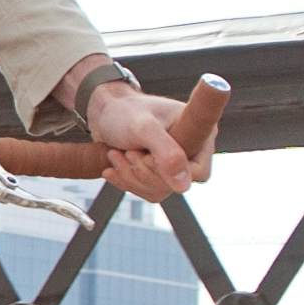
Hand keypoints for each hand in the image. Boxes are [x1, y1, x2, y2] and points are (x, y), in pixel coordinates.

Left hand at [85, 82, 211, 203]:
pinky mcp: (159, 174)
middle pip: (176, 185)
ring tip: (118, 154)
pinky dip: (127, 181)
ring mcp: (175, 164)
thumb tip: (184, 185)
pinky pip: (148, 192)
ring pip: (160, 191)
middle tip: (128, 151)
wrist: (103, 113)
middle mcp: (192, 150)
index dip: (170, 170)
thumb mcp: (144, 128)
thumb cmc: (124, 112)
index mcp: (200, 133)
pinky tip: (115, 165)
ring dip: (132, 176)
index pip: (199, 172)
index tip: (147, 153)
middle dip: (144, 171)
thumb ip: (166, 153)